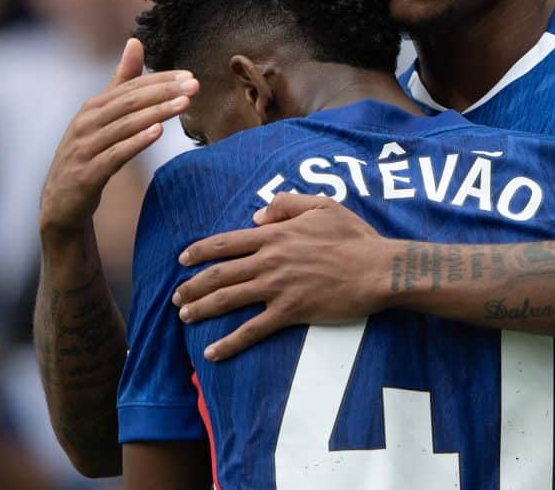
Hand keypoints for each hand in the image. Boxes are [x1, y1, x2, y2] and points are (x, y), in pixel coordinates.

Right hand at [38, 39, 197, 238]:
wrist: (61, 201)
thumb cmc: (89, 153)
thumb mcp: (103, 117)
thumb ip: (121, 82)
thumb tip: (135, 41)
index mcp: (93, 107)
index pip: (131, 87)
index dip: (160, 80)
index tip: (190, 75)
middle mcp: (86, 122)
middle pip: (130, 102)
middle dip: (163, 92)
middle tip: (195, 85)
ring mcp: (85, 147)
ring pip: (125, 125)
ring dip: (156, 112)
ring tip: (184, 104)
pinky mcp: (87, 173)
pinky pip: (115, 154)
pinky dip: (136, 141)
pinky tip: (157, 132)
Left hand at [172, 193, 390, 360]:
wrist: (377, 269)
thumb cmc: (355, 237)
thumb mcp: (323, 205)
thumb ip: (287, 203)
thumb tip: (257, 214)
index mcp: (275, 234)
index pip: (226, 242)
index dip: (200, 250)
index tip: (183, 259)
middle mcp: (270, 260)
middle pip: (219, 273)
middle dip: (192, 285)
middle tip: (176, 296)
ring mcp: (278, 287)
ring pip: (228, 299)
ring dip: (202, 308)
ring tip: (185, 317)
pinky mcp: (290, 312)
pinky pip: (252, 330)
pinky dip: (229, 343)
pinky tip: (212, 352)